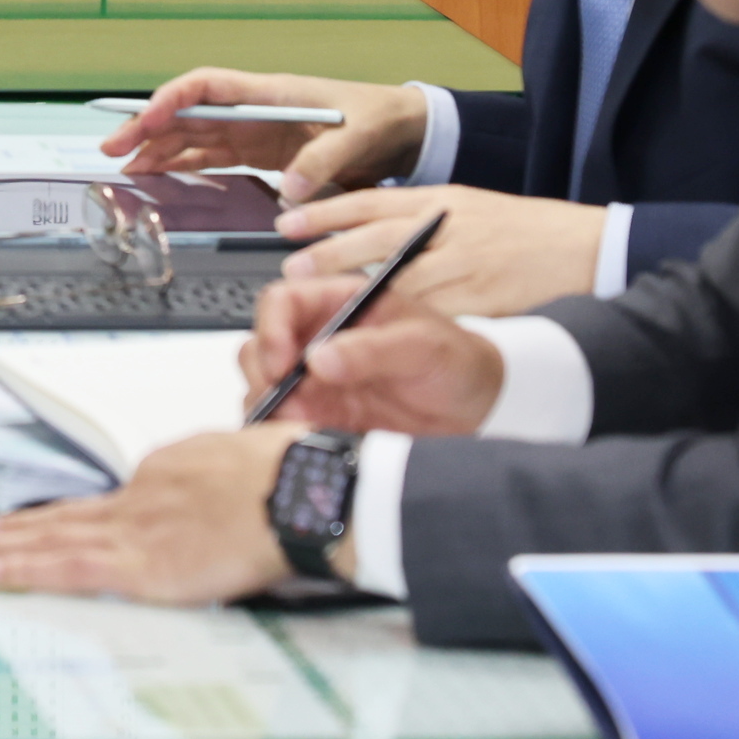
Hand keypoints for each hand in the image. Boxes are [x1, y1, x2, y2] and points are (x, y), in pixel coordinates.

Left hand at [0, 428, 306, 603]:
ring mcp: (135, 532)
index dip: (71, 519)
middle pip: (65, 517)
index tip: (47, 527)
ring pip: (53, 540)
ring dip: (3, 547)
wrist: (298, 493)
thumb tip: (215, 498)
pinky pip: (68, 570)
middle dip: (15, 528)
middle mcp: (139, 498)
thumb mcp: (243, 465)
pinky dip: (25, 570)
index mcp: (164, 476)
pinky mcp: (140, 566)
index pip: (109, 504)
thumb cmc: (287, 480)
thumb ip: (215, 484)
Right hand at [101, 70, 429, 200]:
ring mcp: (252, 131)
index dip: (173, 100)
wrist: (398, 129)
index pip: (207, 87)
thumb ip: (323, 161)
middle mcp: (252, 109)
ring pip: (190, 135)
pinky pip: (208, 156)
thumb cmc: (377, 119)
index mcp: (269, 93)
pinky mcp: (258, 153)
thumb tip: (289, 188)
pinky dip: (180, 164)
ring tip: (124, 168)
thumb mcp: (358, 138)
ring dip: (156, 148)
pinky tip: (157, 175)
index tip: (148, 118)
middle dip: (147, 126)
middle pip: (187, 112)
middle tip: (113, 148)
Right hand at [244, 284, 507, 434]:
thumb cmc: (456, 359)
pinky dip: (282, 428)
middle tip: (282, 399)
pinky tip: (304, 436)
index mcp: (339, 302)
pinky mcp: (321, 413)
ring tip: (296, 422)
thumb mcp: (423, 345)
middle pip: (261, 344)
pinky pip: (283, 418)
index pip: (282, 301)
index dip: (271, 328)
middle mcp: (318, 336)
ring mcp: (316, 377)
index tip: (282, 363)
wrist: (478, 408)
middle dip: (263, 372)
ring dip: (268, 402)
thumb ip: (372, 349)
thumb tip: (319, 358)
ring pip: (263, 382)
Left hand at [280, 186, 608, 316]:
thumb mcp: (466, 209)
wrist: (583, 248)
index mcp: (440, 199)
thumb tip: (360, 231)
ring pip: (399, 277)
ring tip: (322, 304)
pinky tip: (375, 332)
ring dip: (356, 291)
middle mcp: (447, 226)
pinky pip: (433, 312)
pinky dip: (401, 322)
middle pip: (375, 237)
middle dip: (329, 253)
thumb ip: (418, 219)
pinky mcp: (481, 297)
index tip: (287, 222)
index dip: (324, 212)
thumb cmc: (522, 232)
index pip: (370, 200)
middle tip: (292, 270)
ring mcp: (464, 262)